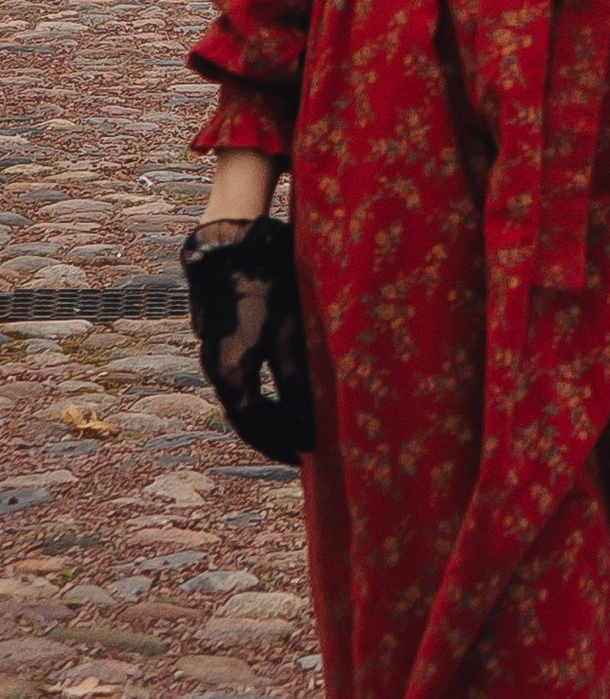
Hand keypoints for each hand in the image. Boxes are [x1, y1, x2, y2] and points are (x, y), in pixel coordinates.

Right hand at [179, 212, 314, 463]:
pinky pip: (239, 376)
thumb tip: (306, 427)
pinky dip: (260, 390)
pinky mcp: (220, 334)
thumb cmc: (265, 286)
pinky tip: (279, 387)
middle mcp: (216, 369)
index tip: (305, 457)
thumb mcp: (289, 335)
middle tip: (301, 448)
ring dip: (267, 413)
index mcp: (232, 375)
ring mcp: (214, 351)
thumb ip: (296, 383)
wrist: (231, 242)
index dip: (280, 444)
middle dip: (274, 434)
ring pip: (242, 396)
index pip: (256, 427)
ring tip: (295, 422)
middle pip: (246, 416)